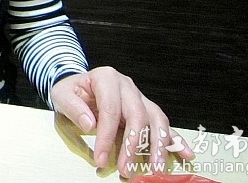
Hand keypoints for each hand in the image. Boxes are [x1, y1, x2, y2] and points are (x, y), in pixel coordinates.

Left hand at [50, 66, 193, 177]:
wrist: (78, 86)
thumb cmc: (70, 91)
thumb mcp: (62, 95)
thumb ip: (73, 107)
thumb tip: (90, 125)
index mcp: (106, 78)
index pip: (111, 109)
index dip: (107, 136)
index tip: (100, 159)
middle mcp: (127, 85)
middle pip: (137, 115)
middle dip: (134, 145)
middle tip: (127, 169)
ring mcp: (139, 97)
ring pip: (156, 119)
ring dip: (159, 145)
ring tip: (156, 168)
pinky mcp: (146, 109)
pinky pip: (163, 124)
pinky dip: (175, 140)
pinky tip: (186, 154)